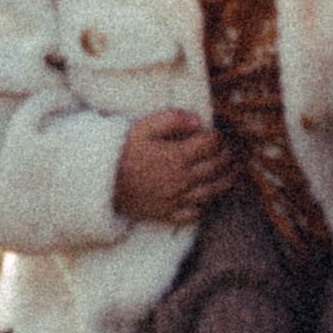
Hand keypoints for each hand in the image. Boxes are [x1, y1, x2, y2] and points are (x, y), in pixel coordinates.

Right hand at [113, 109, 236, 224]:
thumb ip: (173, 119)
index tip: (219, 132)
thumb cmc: (121, 151)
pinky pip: (194, 213)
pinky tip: (206, 197)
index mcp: (178, 156)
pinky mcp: (166, 214)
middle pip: (217, 167)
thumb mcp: (144, 127)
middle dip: (228, 156)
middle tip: (232, 150)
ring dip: (227, 181)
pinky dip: (204, 205)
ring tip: (234, 172)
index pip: (212, 144)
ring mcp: (176, 199)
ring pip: (212, 192)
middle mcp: (182, 180)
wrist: (98, 182)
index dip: (220, 136)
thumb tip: (198, 120)